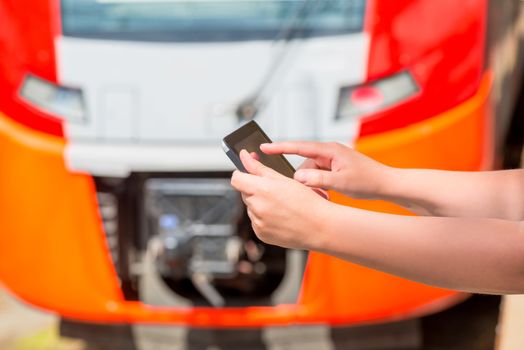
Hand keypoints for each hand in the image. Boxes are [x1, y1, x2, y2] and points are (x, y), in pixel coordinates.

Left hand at [230, 150, 330, 249]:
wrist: (320, 227)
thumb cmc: (307, 202)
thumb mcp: (284, 179)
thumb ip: (259, 167)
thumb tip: (244, 156)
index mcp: (262, 190)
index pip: (236, 179)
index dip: (241, 174)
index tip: (247, 173)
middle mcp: (257, 207)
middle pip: (245, 193)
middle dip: (255, 189)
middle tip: (275, 191)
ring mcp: (258, 223)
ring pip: (251, 207)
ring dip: (260, 204)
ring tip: (282, 206)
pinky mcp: (261, 234)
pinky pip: (256, 222)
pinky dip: (264, 218)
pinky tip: (281, 217)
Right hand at [261, 141, 389, 198]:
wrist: (386, 184)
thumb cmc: (368, 181)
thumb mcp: (341, 182)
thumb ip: (318, 179)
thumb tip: (298, 177)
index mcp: (329, 150)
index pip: (299, 146)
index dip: (279, 147)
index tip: (263, 147)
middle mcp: (329, 152)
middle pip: (304, 164)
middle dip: (303, 179)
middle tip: (310, 193)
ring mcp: (332, 159)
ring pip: (310, 172)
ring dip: (313, 185)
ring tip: (324, 197)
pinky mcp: (334, 167)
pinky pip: (318, 175)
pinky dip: (319, 186)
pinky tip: (327, 195)